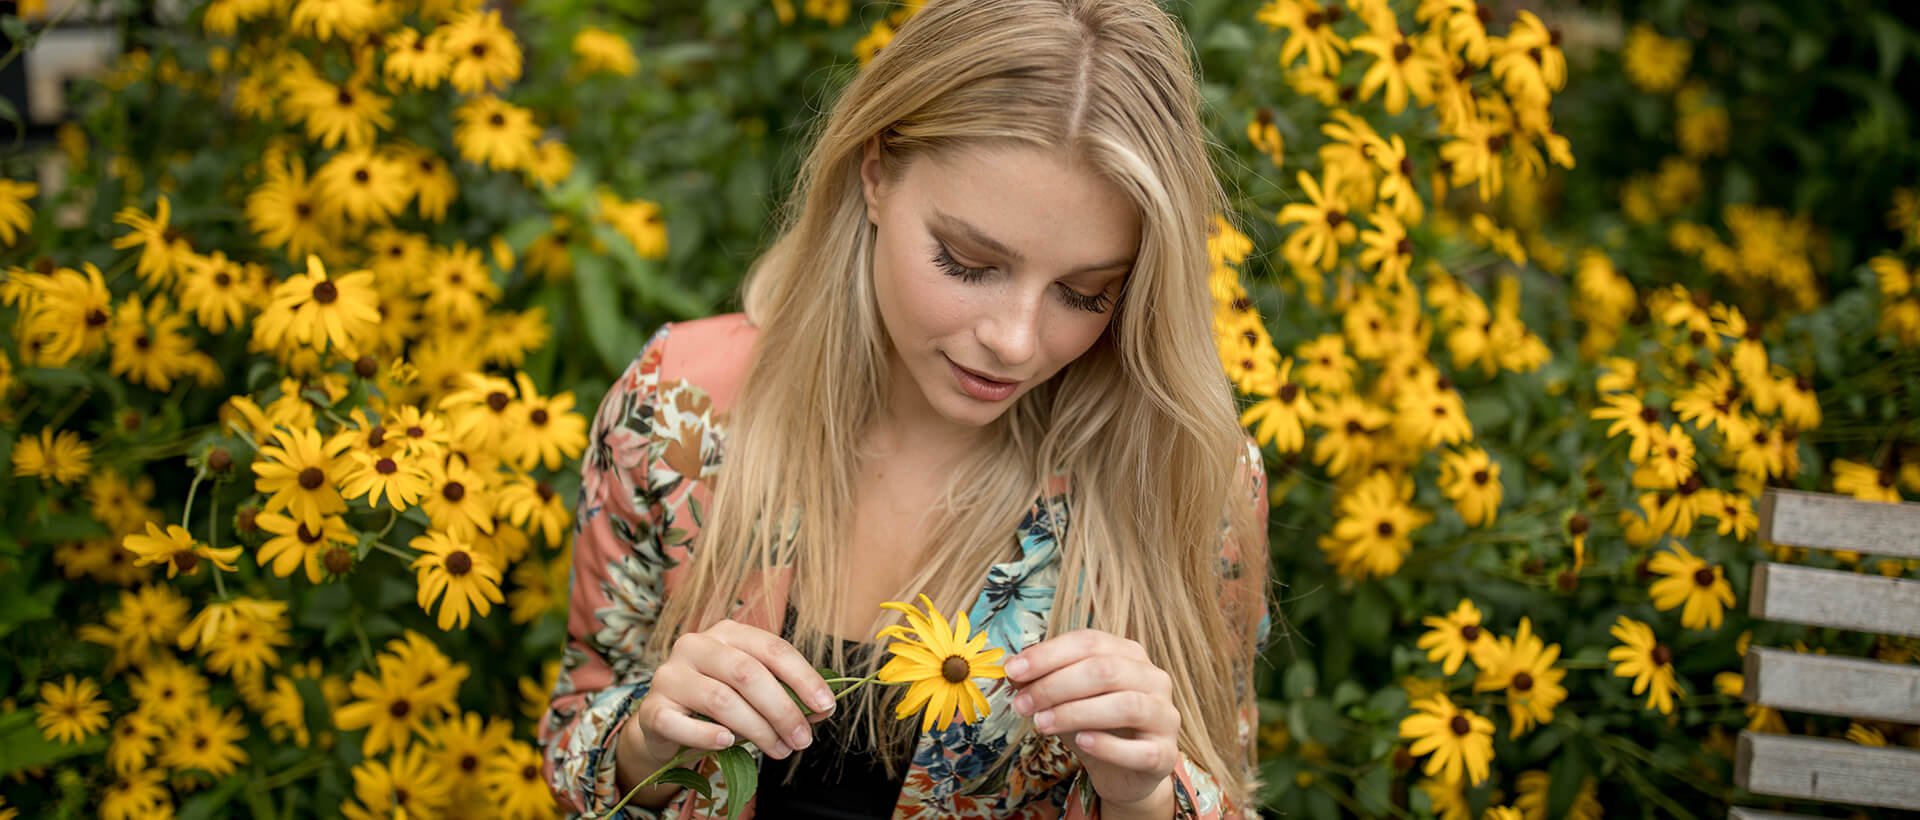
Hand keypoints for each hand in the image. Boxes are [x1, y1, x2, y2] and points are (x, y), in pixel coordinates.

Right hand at [626, 619, 836, 768]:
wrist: (667, 724)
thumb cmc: (718, 703)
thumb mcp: (753, 693)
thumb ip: (785, 694)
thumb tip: (822, 709)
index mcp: (727, 632)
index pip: (772, 648)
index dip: (803, 677)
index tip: (825, 706)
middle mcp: (696, 645)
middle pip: (748, 673)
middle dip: (782, 710)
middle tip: (801, 739)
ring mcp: (670, 675)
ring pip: (721, 700)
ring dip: (757, 730)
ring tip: (779, 750)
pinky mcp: (653, 708)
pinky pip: (682, 724)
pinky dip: (707, 736)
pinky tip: (727, 744)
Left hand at [1004, 629, 1179, 807]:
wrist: (1124, 771)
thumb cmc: (1094, 726)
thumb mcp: (1064, 699)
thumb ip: (1042, 680)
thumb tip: (1012, 670)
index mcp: (1129, 654)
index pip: (1089, 642)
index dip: (1049, 654)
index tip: (1013, 671)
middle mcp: (1153, 678)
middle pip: (1105, 671)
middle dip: (1055, 686)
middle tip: (1022, 705)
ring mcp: (1164, 715)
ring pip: (1125, 705)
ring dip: (1076, 713)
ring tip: (1041, 724)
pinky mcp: (1165, 753)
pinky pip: (1140, 749)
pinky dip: (1108, 745)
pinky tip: (1081, 742)